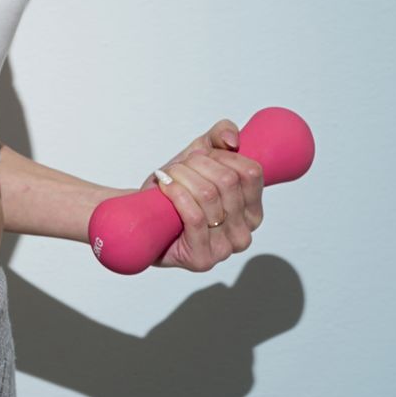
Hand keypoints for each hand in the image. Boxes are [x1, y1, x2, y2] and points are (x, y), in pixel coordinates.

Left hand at [139, 119, 264, 271]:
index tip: (198, 157)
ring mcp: (225, 249)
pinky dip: (176, 194)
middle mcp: (244, 232)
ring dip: (182, 177)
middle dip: (196, 165)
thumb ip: (219, 137)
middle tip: (178, 167)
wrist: (142, 219)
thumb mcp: (198, 158)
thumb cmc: (175, 191)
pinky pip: (195, 217)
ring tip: (168, 177)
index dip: (221, 157)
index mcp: (253, 211)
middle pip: (227, 181)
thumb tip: (233, 140)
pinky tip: (165, 187)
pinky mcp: (202, 259)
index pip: (250, 172)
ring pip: (209, 195)